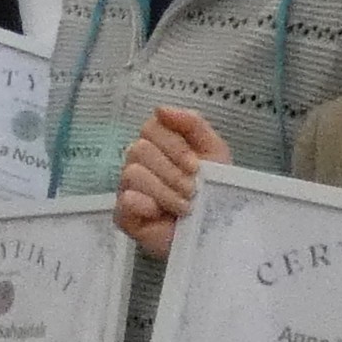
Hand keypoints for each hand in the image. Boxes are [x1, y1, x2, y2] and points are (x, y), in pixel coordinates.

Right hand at [114, 106, 232, 258]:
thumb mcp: (214, 152)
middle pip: (139, 149)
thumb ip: (192, 124)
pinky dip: (144, 205)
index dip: (173, 146)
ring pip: (132, 174)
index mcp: (159, 145)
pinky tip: (159, 214)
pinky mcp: (124, 215)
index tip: (195, 166)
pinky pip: (123, 201)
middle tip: (193, 190)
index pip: (151, 128)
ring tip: (185, 207)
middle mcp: (139, 163)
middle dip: (172, 172)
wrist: (218, 233)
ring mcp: (129, 188)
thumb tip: (160, 108)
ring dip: (164, 191)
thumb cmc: (215, 191)